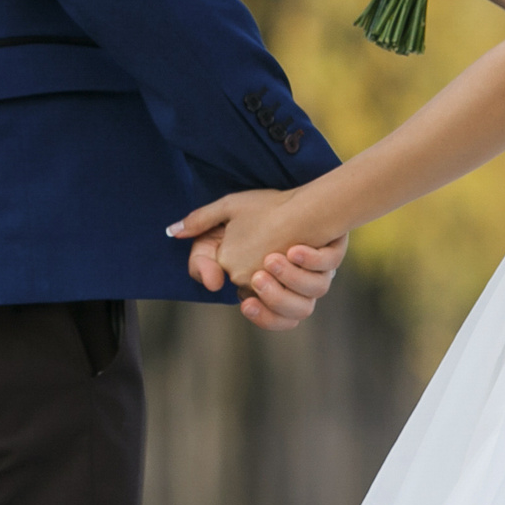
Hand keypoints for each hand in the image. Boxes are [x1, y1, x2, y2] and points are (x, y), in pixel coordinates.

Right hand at [170, 189, 346, 331]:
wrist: (298, 191)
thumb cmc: (263, 207)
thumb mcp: (228, 212)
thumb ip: (202, 224)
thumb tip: (173, 232)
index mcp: (267, 284)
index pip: (262, 312)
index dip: (258, 313)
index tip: (242, 297)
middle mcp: (293, 285)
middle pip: (291, 313)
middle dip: (275, 299)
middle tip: (259, 277)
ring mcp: (314, 271)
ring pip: (312, 298)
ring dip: (293, 282)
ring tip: (275, 259)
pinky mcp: (331, 253)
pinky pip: (329, 265)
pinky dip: (315, 261)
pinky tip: (297, 249)